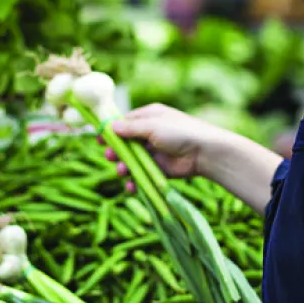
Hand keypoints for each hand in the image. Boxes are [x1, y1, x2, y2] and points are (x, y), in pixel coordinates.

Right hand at [110, 104, 224, 178]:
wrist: (205, 152)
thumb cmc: (180, 132)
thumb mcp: (153, 126)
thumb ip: (131, 128)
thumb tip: (110, 127)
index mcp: (149, 117)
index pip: (125, 123)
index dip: (111, 131)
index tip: (98, 139)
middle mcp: (150, 133)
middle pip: (125, 143)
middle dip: (116, 151)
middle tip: (110, 157)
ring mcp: (154, 152)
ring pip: (131, 160)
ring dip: (123, 166)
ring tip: (122, 171)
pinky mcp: (159, 169)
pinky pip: (141, 174)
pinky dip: (134, 180)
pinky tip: (131, 185)